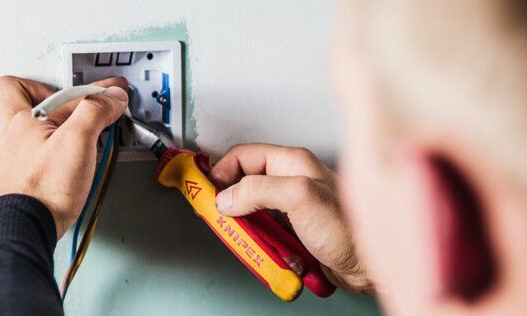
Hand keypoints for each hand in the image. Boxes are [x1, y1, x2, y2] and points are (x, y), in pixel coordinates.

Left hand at [0, 76, 127, 238]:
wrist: (29, 227)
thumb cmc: (48, 188)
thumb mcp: (81, 141)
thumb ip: (95, 112)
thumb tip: (110, 96)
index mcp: (23, 120)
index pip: (61, 92)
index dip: (89, 92)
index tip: (107, 98)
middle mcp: (4, 137)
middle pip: (6, 95)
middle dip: (31, 93)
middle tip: (54, 101)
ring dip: (3, 122)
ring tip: (24, 124)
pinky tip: (8, 162)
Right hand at [211, 144, 372, 292]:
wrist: (370, 266)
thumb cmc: (351, 227)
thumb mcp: (300, 198)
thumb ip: (258, 191)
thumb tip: (227, 197)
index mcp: (291, 163)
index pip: (243, 156)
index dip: (221, 171)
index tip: (206, 191)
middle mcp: (289, 182)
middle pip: (242, 186)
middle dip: (231, 206)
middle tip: (223, 222)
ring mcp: (289, 208)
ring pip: (250, 214)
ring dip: (250, 231)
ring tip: (256, 242)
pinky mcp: (291, 231)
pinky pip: (264, 235)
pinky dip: (263, 247)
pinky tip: (276, 253)